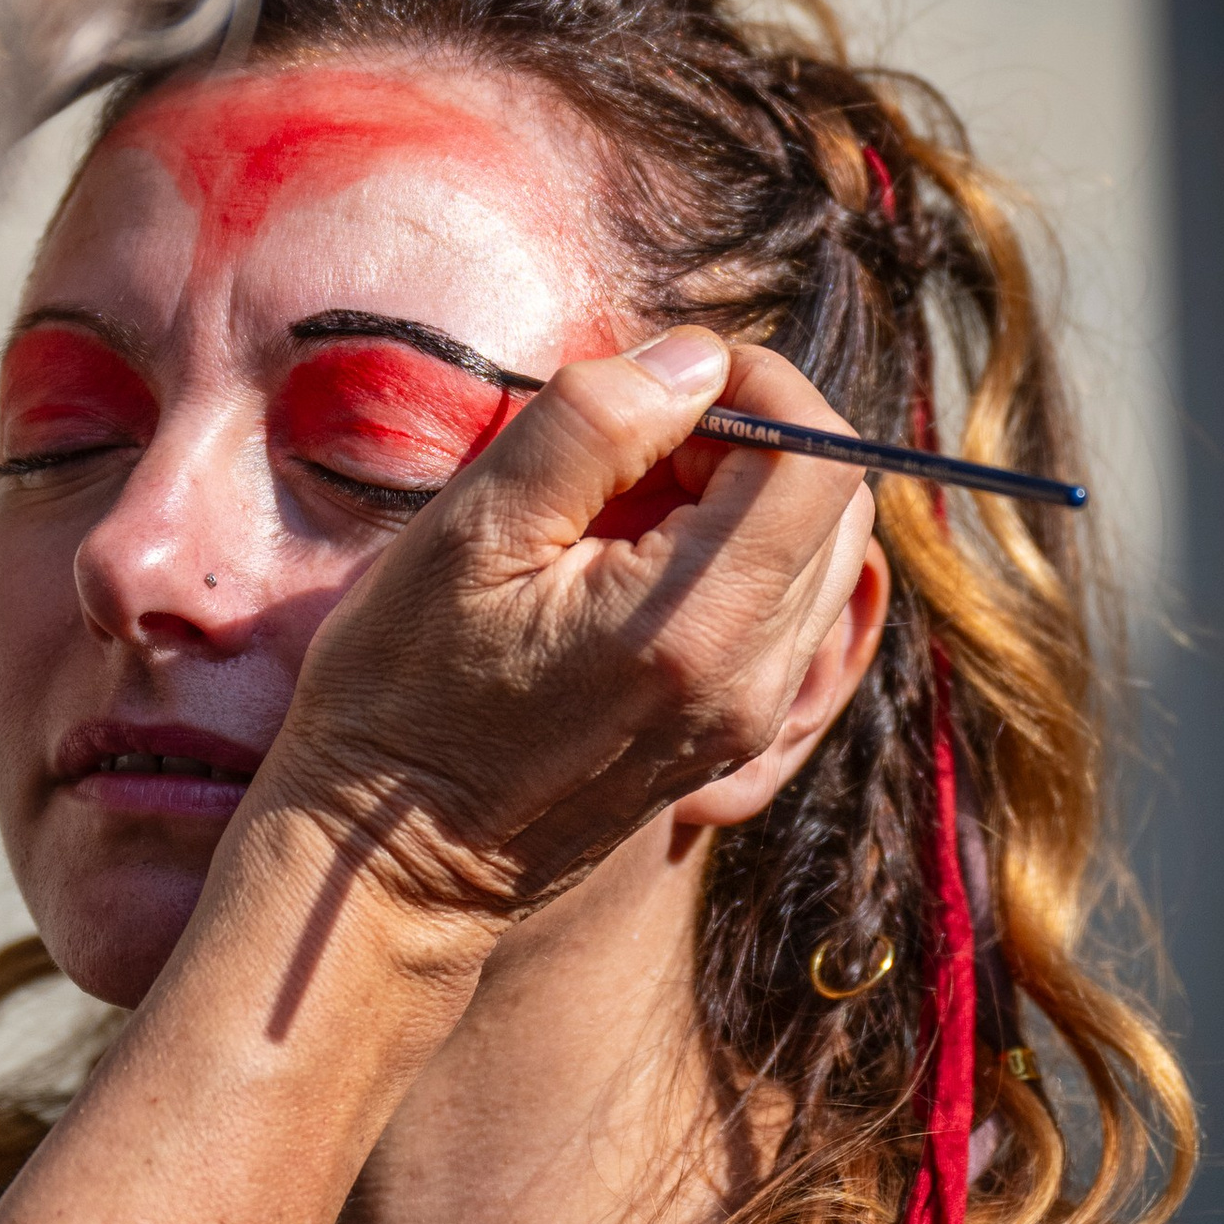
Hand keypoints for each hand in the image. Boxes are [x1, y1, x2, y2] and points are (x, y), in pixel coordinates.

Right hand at [245, 327, 873, 935]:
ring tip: (622, 507)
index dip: (762, 387)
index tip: (665, 381)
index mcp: (693, 624)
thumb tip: (693, 358)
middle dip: (753, 439)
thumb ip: (592, 423)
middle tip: (633, 443)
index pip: (820, 461)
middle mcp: (750, 681)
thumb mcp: (469, 532)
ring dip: (743, 500)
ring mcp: (749, 719)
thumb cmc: (402, 698)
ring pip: (817, 559)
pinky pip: (781, 616)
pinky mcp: (730, 737)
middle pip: (836, 506)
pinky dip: (730, 561)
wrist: (387, 865)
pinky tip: (627, 569)